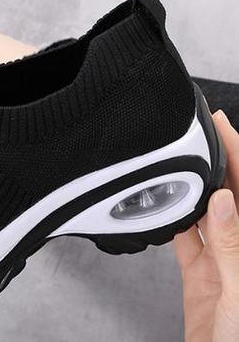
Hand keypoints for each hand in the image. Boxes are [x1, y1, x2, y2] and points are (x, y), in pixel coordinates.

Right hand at [174, 111, 238, 341]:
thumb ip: (232, 245)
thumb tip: (224, 200)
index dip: (237, 152)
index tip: (221, 126)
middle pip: (229, 193)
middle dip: (216, 160)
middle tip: (199, 133)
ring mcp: (222, 260)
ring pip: (206, 212)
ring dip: (193, 187)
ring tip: (180, 161)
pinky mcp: (200, 274)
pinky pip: (185, 238)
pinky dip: (175, 220)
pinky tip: (167, 206)